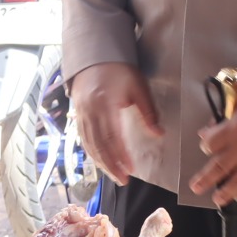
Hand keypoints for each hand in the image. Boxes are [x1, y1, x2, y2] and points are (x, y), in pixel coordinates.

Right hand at [69, 62, 162, 185]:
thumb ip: (148, 112)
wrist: (95, 57)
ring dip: (101, 162)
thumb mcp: (139, 88)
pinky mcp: (78, 114)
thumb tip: (158, 134)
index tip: (131, 169)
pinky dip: (91, 151)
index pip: (112, 135)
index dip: (121, 154)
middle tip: (123, 180)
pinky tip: (100, 161)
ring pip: (89, 143)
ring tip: (113, 175)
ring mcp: (81, 113)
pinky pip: (83, 137)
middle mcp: (90, 111)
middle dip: (111, 164)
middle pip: (99, 143)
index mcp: (105, 104)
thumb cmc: (120, 70)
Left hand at [189, 102, 236, 206]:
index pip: (212, 143)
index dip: (206, 145)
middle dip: (206, 178)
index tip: (205, 146)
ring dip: (226, 191)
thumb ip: (226, 119)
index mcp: (236, 128)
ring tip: (216, 199)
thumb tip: (208, 130)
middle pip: (220, 166)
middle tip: (195, 188)